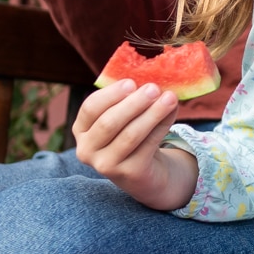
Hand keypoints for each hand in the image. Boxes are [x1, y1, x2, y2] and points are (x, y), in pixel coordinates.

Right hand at [73, 79, 195, 209]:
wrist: (146, 172)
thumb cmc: (131, 135)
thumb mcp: (123, 117)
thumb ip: (128, 99)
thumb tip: (150, 79)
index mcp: (81, 129)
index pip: (90, 108)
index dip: (110, 94)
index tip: (131, 82)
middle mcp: (87, 150)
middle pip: (109, 123)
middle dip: (133, 103)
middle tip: (154, 88)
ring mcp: (106, 165)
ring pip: (130, 135)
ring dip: (152, 114)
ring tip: (170, 98)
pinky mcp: (129, 174)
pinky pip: (148, 145)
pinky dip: (162, 126)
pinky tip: (172, 112)